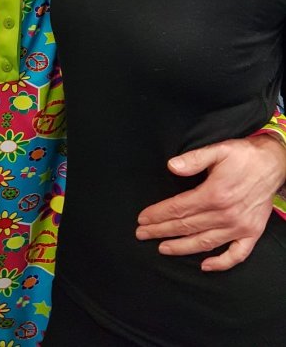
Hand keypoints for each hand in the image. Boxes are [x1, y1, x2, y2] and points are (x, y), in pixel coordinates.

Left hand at [136, 135, 285, 271]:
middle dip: (161, 231)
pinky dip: (221, 263)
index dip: (158, 214)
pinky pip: (236, 255)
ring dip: (181, 247)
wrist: (275, 163)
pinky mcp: (252, 233)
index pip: (178, 208)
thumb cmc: (244, 155)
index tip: (142, 219)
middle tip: (142, 235)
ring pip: (204, 242)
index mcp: (214, 194)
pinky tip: (205, 265)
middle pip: (186, 227)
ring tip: (163, 249)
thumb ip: (193, 159)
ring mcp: (239, 227)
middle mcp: (225, 214)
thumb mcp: (218, 150)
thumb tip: (171, 166)